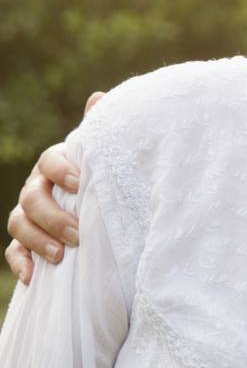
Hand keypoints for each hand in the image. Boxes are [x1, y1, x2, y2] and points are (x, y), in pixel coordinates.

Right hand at [4, 90, 100, 283]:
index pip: (50, 160)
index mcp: (57, 162)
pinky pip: (12, 251)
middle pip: (32, 198)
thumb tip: (98, 97)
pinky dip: (20, 263)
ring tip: (60, 257)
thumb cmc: (105, 176)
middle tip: (78, 235)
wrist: (103, 208)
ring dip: (37, 241)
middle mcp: (37, 185)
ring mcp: (28, 214)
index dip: (62, 170)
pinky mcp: (24, 240)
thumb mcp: (106, 156)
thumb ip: (101, 131)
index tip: (79, 184)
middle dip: (53, 217)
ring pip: (19, 224)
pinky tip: (32, 277)